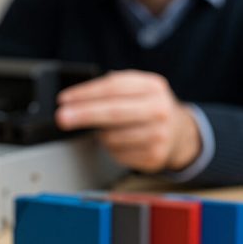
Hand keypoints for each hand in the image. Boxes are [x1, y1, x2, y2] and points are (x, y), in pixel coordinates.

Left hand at [55, 70, 200, 172]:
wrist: (180, 132)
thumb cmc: (149, 107)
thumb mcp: (137, 88)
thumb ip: (111, 88)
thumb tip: (75, 99)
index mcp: (152, 86)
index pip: (113, 87)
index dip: (85, 93)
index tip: (64, 99)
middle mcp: (159, 109)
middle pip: (113, 112)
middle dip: (83, 115)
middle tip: (62, 117)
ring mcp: (159, 135)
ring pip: (112, 137)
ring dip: (100, 135)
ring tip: (107, 129)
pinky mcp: (154, 156)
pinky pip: (118, 154)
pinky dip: (112, 148)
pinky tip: (121, 141)